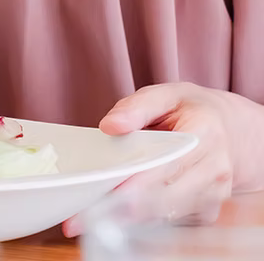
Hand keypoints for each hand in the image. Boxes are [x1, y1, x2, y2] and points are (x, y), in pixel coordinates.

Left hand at [63, 83, 263, 235]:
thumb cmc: (193, 110)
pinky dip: (142, 219)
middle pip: (164, 200)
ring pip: (165, 215)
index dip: (133, 184)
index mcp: (204, 137)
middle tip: (80, 218)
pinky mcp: (206, 212)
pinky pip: (170, 220)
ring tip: (87, 219)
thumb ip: (136, 106)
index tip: (103, 194)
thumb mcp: (166, 94)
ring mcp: (213, 196)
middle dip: (122, 210)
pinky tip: (115, 215)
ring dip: (128, 220)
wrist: (234, 131)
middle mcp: (214, 172)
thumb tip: (110, 126)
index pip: (165, 167)